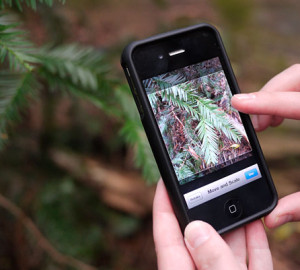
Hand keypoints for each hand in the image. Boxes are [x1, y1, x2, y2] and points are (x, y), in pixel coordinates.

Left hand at [153, 179, 272, 268]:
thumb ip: (212, 261)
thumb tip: (197, 228)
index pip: (166, 233)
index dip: (163, 204)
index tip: (165, 180)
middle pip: (198, 234)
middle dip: (205, 207)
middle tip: (209, 183)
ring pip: (225, 244)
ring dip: (233, 221)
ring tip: (235, 198)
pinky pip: (249, 258)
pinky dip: (253, 241)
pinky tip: (255, 223)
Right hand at [231, 64, 299, 227]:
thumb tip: (273, 218)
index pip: (296, 102)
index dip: (264, 101)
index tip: (237, 102)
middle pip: (297, 77)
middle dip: (268, 94)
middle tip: (255, 125)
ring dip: (277, 94)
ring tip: (266, 122)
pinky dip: (289, 96)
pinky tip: (282, 117)